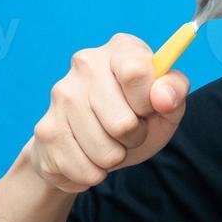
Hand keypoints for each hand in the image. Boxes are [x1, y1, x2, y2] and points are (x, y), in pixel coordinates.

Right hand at [25, 33, 188, 193]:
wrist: (90, 143)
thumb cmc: (135, 117)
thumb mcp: (166, 105)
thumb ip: (175, 92)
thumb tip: (163, 98)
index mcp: (120, 48)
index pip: (136, 72)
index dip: (147, 102)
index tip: (148, 108)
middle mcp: (85, 64)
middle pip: (123, 123)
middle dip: (135, 137)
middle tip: (130, 129)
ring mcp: (61, 95)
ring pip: (105, 152)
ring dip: (115, 156)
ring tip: (109, 141)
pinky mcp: (46, 129)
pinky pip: (84, 169)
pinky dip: (94, 172)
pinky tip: (88, 155)